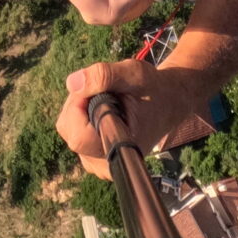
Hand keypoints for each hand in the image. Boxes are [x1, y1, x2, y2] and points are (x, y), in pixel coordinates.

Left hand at [56, 56, 200, 178]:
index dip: (80, 106)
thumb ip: (104, 76)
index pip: (78, 136)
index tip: (98, 87)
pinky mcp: (92, 157)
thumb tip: (71, 83)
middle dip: (79, 101)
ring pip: (69, 128)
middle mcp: (106, 163)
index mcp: (119, 148)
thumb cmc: (153, 89)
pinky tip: (103, 107)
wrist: (168, 102)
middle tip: (106, 89)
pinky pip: (73, 130)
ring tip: (108, 98)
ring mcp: (97, 162)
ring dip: (80, 106)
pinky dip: (82, 114)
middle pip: (69, 129)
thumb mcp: (134, 73)